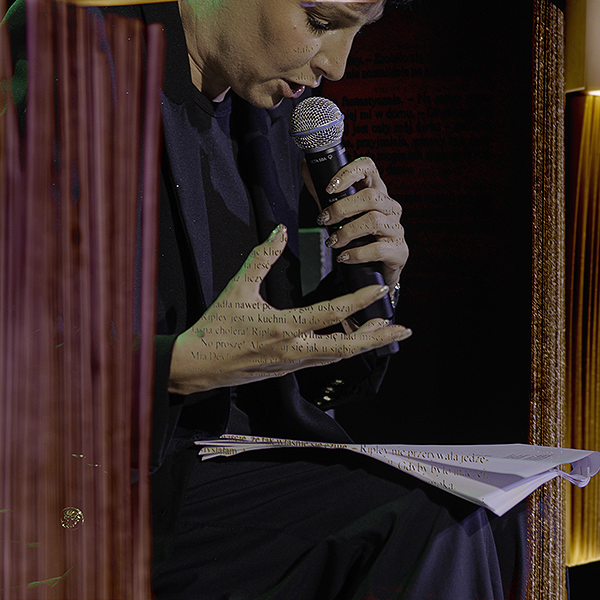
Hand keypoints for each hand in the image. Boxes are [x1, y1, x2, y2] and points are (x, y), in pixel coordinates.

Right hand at [167, 225, 410, 396]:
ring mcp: (292, 363)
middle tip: (402, 327)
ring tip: (385, 331)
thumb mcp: (237, 288)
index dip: (360, 301)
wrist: (198, 365)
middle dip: (376, 337)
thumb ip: (261, 258)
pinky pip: (323, 359)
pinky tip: (352, 341)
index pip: (332, 314)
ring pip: (337, 356)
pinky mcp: (288, 368)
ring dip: (363, 344)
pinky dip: (343, 349)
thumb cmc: (216, 327)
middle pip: (346, 347)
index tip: (380, 288)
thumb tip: (280, 230)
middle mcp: (294, 350)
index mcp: (283, 328)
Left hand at [316, 156, 408, 289]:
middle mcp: (390, 206)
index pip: (369, 167)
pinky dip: (356, 253)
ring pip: (373, 221)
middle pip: (370, 196)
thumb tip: (305, 166)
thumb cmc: (357, 236)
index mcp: (376, 191)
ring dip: (346, 232)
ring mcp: (396, 228)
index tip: (330, 188)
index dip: (349, 173)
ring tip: (332, 242)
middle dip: (341, 208)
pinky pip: (377, 249)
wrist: (375, 270)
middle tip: (324, 220)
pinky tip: (344, 257)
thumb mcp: (339, 212)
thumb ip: (322, 192)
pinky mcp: (399, 250)